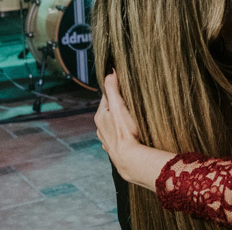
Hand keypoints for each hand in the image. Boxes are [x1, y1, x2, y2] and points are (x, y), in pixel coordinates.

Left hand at [96, 73, 171, 191]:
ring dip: (119, 120)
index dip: (116, 91)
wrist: (129, 159)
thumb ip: (113, 88)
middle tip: (131, 103)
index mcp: (100, 115)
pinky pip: (116, 137)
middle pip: (109, 111)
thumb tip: (110, 72)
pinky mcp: (113, 149)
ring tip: (131, 119)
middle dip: (118, 106)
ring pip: (111, 125)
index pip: (107, 97)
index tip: (125, 88)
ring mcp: (106, 139)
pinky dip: (120, 133)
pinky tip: (128, 134)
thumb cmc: (125, 132)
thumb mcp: (119, 106)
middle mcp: (100, 127)